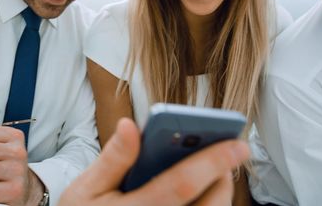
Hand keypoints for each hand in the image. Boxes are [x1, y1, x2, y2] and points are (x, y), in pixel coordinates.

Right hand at [59, 117, 249, 205]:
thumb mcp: (85, 189)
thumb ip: (111, 159)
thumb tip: (130, 125)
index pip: (181, 184)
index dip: (211, 162)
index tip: (236, 143)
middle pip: (210, 205)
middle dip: (223, 176)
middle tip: (226, 150)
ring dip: (220, 192)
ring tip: (215, 169)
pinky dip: (208, 204)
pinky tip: (201, 190)